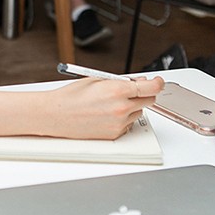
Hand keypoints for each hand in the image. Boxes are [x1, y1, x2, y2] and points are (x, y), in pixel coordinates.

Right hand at [46, 76, 164, 138]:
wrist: (57, 115)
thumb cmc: (72, 96)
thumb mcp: (98, 80)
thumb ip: (122, 81)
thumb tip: (138, 82)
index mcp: (118, 90)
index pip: (152, 87)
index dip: (157, 83)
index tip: (157, 82)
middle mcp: (122, 108)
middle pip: (150, 100)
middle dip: (144, 94)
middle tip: (134, 91)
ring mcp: (119, 123)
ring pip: (138, 112)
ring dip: (132, 107)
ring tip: (111, 103)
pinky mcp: (115, 134)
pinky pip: (128, 124)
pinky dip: (123, 119)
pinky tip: (107, 114)